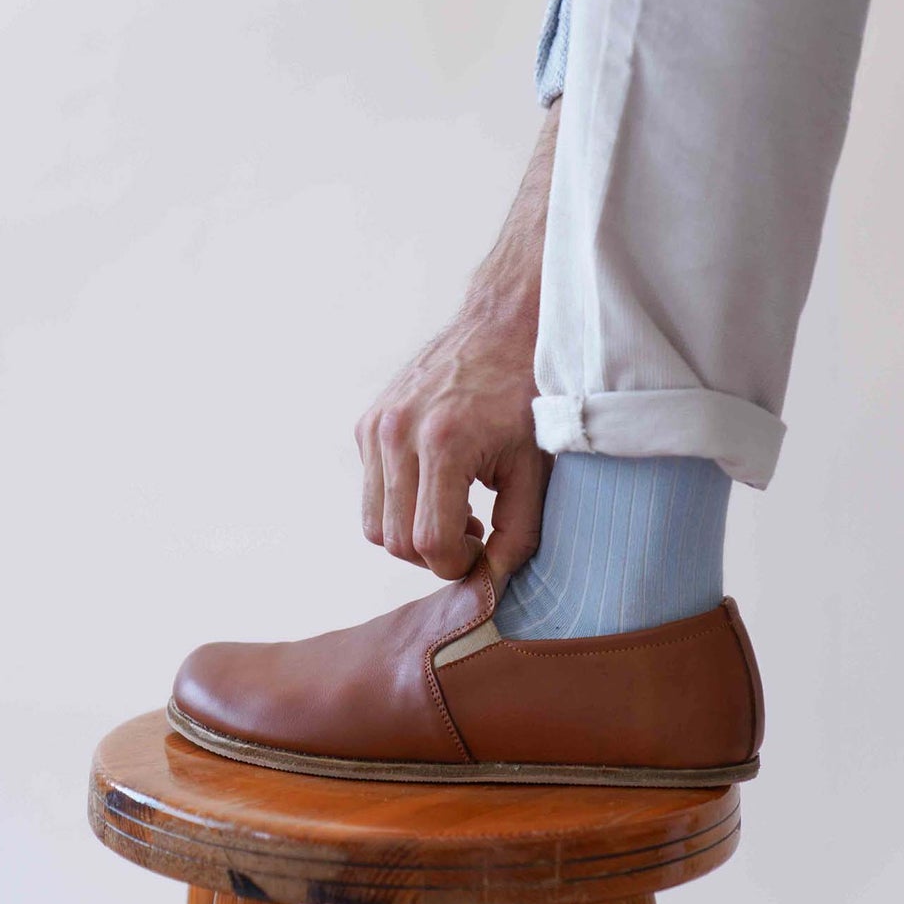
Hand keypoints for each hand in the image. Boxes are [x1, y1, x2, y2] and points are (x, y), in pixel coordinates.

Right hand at [356, 104, 560, 584]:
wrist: (505, 322)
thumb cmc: (530, 394)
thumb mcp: (537, 467)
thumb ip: (518, 533)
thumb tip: (491, 582)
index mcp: (444, 442)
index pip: (431, 543)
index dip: (459, 565)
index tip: (486, 555)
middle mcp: (398, 433)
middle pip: (396, 541)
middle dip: (435, 556)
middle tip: (476, 540)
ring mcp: (376, 425)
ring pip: (374, 523)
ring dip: (413, 535)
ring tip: (458, 515)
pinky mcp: (367, 422)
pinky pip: (371, 491)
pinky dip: (400, 505)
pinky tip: (440, 489)